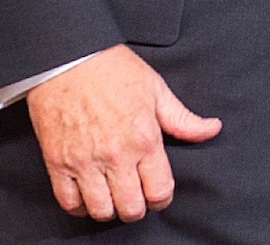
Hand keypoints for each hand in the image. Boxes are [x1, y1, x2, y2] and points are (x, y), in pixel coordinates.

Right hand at [25, 43, 220, 221]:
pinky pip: (69, 202)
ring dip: (110, 209)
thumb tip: (212, 129)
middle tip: (137, 198)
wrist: (69, 58)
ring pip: (101, 210)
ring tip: (113, 197)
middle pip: (131, 208)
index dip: (162, 199)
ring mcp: (84, 161)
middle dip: (138, 208)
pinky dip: (80, 206)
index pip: (160, 191)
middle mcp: (115, 155)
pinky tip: (88, 195)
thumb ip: (183, 119)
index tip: (158, 194)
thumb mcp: (156, 90)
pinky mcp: (57, 163)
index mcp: (144, 138)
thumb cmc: (113, 70)